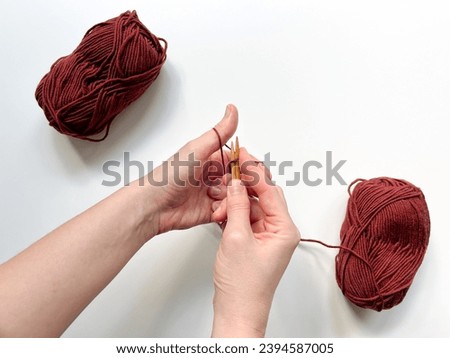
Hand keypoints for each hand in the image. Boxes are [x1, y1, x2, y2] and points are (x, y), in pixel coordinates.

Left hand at [134, 105, 237, 235]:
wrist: (153, 204)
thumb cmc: (169, 175)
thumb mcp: (197, 149)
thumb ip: (219, 133)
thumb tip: (232, 109)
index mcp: (212, 158)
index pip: (239, 159)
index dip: (247, 164)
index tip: (250, 168)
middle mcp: (214, 175)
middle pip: (241, 179)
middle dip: (242, 184)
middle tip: (232, 186)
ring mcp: (213, 194)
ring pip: (236, 196)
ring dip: (231, 198)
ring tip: (217, 197)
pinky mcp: (210, 211)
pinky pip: (228, 211)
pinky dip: (225, 211)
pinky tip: (215, 209)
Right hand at [210, 149, 300, 336]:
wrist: (238, 311)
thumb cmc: (243, 285)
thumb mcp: (236, 238)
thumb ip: (237, 206)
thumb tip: (235, 184)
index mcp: (284, 229)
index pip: (270, 189)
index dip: (254, 170)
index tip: (242, 154)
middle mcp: (280, 231)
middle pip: (264, 195)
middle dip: (244, 184)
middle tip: (229, 168)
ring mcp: (267, 236)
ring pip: (253, 206)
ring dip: (235, 202)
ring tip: (219, 204)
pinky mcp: (255, 242)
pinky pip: (246, 218)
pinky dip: (233, 213)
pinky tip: (221, 209)